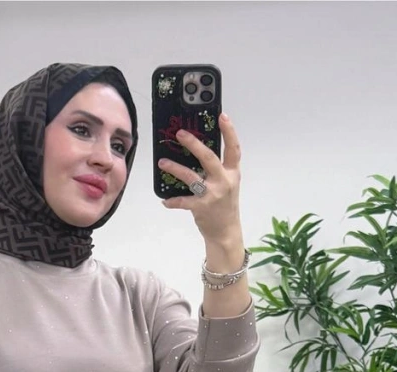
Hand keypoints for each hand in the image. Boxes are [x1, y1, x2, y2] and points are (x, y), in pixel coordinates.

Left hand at [157, 112, 242, 244]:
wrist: (226, 232)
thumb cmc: (224, 205)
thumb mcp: (227, 183)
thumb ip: (218, 169)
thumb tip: (196, 150)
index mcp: (232, 172)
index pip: (233, 148)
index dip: (229, 131)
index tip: (222, 116)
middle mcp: (224, 181)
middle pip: (209, 158)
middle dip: (194, 144)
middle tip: (180, 134)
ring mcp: (213, 194)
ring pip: (192, 177)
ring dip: (175, 169)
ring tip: (162, 162)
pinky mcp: (202, 207)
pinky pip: (183, 201)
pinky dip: (173, 201)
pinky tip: (164, 200)